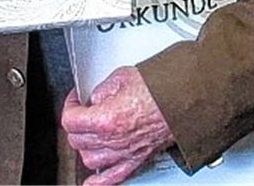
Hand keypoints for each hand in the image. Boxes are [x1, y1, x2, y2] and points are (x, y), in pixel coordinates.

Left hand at [61, 66, 173, 184]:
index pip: (71, 120)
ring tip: (89, 135)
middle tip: (82, 113)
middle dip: (76, 125)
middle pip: (77, 140)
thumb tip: (95, 97)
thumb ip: (102, 89)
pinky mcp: (136, 160)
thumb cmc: (160, 89)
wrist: (183, 101)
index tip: (75, 100)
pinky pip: (111, 178)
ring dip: (85, 147)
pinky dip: (98, 182)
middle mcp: (113, 140)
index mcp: (106, 119)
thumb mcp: (123, 77)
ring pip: (90, 159)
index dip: (70, 106)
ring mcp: (124, 153)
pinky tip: (91, 182)